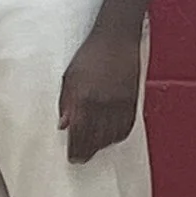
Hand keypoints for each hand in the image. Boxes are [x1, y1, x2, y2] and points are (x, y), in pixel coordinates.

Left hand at [58, 22, 142, 163]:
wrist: (116, 38)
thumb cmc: (91, 53)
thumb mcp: (70, 76)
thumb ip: (65, 102)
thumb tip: (63, 125)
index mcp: (84, 95)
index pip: (78, 132)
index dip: (75, 148)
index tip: (72, 157)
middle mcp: (102, 102)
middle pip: (94, 138)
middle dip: (86, 152)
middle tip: (80, 159)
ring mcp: (119, 102)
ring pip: (111, 135)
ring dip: (100, 146)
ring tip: (93, 149)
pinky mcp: (132, 100)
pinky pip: (126, 126)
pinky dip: (117, 136)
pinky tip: (109, 138)